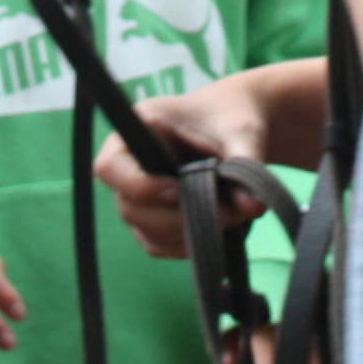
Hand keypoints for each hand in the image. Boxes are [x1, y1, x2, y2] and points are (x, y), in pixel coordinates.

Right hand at [95, 79, 272, 263]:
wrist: (236, 129)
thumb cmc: (231, 118)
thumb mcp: (242, 133)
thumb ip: (246, 164)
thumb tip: (252, 205)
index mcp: (139, 128)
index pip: (110, 167)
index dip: (140, 186)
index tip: (180, 189)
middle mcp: (129, 164)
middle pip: (130, 208)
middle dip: (180, 218)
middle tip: (228, 212)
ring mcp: (137, 196)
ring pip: (147, 232)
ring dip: (190, 234)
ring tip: (233, 215)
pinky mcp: (152, 219)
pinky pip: (160, 245)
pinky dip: (190, 245)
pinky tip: (220, 229)